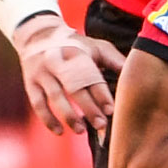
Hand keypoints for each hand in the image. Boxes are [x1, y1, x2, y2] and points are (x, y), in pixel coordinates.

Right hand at [13, 14, 127, 134]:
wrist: (37, 35)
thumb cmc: (75, 46)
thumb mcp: (95, 47)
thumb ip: (114, 61)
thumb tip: (137, 75)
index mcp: (76, 52)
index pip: (90, 76)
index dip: (101, 94)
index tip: (111, 110)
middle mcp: (57, 61)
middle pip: (73, 87)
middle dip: (88, 108)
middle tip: (101, 125)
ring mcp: (41, 72)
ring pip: (55, 97)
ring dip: (68, 116)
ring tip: (81, 130)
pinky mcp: (30, 83)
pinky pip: (38, 104)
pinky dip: (48, 119)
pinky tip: (60, 132)